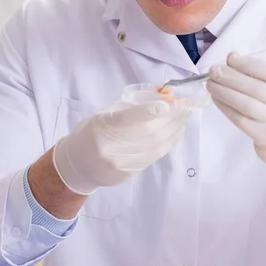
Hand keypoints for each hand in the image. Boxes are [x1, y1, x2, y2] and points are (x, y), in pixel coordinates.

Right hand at [53, 99, 191, 194]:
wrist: (78, 164)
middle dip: (172, 117)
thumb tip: (163, 91)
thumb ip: (134, 104)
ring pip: (156, 146)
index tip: (168, 103)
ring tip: (185, 115)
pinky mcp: (129, 174)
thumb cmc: (93, 131)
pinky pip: (156, 156)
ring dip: (175, 128)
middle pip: (149, 133)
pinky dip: (170, 141)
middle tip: (187, 104)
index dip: (148, 112)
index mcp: (101, 128)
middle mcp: (110, 149)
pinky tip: (176, 130)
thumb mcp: (106, 112)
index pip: (127, 119)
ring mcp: (121, 165)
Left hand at [207, 52, 265, 177]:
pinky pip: (241, 120)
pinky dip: (226, 108)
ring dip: (224, 92)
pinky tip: (217, 99)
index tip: (230, 57)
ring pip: (246, 104)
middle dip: (231, 76)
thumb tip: (233, 59)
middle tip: (214, 70)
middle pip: (256, 87)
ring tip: (211, 84)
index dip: (248, 63)